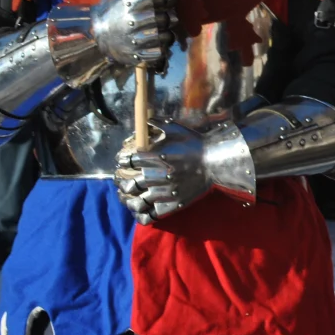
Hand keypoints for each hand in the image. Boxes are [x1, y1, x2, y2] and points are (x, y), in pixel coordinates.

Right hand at [90, 0, 177, 68]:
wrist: (94, 33)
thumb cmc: (112, 8)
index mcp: (129, 2)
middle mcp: (132, 21)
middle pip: (165, 18)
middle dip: (168, 16)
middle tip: (165, 16)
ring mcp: (134, 40)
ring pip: (166, 36)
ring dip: (166, 32)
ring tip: (159, 29)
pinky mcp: (136, 55)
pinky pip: (160, 51)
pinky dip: (161, 47)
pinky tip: (155, 42)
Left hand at [114, 121, 254, 224]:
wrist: (214, 162)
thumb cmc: (195, 143)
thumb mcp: (176, 128)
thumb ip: (158, 123)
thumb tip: (145, 119)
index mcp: (154, 158)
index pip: (128, 161)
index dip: (121, 161)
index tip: (122, 161)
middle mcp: (155, 177)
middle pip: (127, 185)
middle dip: (120, 182)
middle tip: (119, 180)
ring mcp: (163, 193)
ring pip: (135, 202)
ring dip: (127, 200)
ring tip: (125, 197)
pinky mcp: (172, 205)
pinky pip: (150, 216)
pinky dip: (141, 215)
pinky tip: (139, 210)